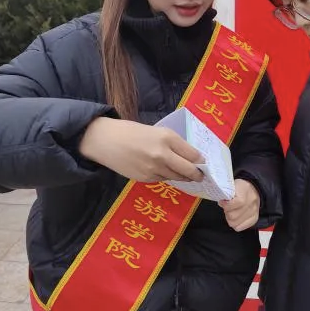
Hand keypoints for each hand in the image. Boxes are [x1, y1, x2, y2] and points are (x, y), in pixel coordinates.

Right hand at [79, 117, 203, 182]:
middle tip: (201, 176)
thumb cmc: (131, 131)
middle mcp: (163, 154)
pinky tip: (166, 172)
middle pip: (189, 170)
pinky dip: (167, 177)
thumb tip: (191, 156)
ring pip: (177, 177)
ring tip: (187, 175)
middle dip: (197, 174)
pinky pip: (163, 179)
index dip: (201, 161)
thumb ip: (173, 143)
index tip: (205, 163)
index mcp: (167, 138)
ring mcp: (154, 169)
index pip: (193, 154)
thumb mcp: (157, 131)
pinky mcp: (145, 179)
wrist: (105, 140)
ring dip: (183, 177)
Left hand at [219, 179, 260, 231]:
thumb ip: (227, 193)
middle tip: (226, 208)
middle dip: (226, 212)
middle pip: (234, 216)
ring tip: (230, 212)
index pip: (238, 203)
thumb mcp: (234, 185)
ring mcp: (254, 212)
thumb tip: (221, 203)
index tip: (222, 202)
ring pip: (235, 223)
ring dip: (230, 219)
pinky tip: (235, 218)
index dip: (227, 205)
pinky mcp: (254, 219)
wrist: (254, 189)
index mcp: (246, 191)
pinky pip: (240, 227)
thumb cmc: (241, 188)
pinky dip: (235, 224)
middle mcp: (251, 203)